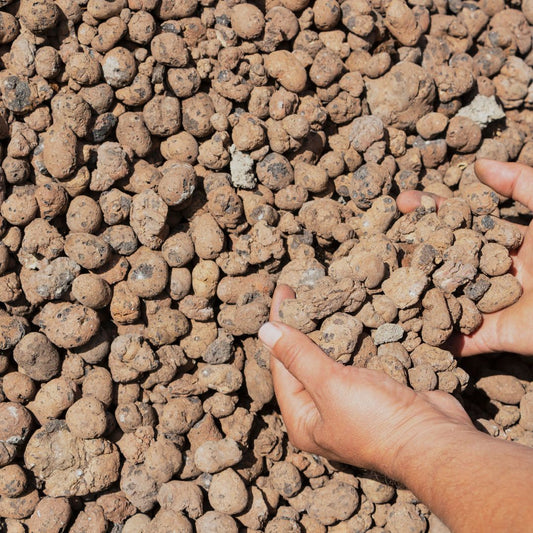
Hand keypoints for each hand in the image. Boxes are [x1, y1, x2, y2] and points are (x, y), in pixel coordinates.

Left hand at [259, 285, 475, 480]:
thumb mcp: (329, 385)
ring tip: (321, 298)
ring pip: (332, 359)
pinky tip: (352, 316)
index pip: (282, 365)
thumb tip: (265, 332)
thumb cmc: (376, 419)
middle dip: (302, 327)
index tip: (284, 292)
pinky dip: (354, 339)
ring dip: (328, 330)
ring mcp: (351, 404)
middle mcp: (323, 414)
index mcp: (303, 419)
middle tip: (300, 292)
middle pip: (304, 362)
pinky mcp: (375, 393)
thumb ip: (298, 356)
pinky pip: (357, 360)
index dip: (280, 328)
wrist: (436, 441)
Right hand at [397, 159, 532, 356]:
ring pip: (445, 296)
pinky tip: (403, 328)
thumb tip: (479, 164)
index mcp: (506, 242)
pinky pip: (460, 339)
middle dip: (413, 247)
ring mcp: (493, 304)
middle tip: (379, 236)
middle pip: (446, 258)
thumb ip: (521, 184)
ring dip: (415, 291)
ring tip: (379, 280)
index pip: (461, 223)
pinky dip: (436, 337)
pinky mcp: (496, 335)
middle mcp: (493, 272)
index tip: (402, 200)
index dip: (432, 211)